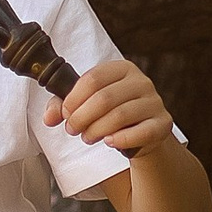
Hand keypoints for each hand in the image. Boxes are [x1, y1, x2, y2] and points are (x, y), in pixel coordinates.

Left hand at [52, 58, 172, 159]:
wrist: (143, 134)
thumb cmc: (111, 114)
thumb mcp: (87, 105)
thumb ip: (64, 106)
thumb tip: (49, 118)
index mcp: (122, 69)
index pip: (93, 78)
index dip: (74, 98)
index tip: (65, 114)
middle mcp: (141, 81)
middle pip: (104, 98)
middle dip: (82, 117)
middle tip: (73, 129)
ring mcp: (154, 102)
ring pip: (120, 115)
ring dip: (96, 130)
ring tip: (88, 137)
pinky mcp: (163, 123)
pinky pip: (141, 132)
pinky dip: (121, 139)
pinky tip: (110, 142)